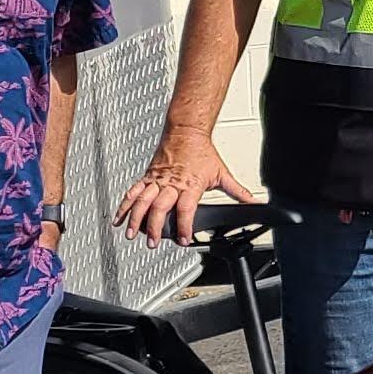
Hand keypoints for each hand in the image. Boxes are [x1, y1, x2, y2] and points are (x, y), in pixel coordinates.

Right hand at [117, 131, 259, 242]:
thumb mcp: (222, 173)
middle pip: (159, 207)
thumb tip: (253, 202)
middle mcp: (171, 183)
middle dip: (154, 227)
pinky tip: (119, 218)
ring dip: (135, 219)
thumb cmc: (202, 151)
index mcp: (189, 184)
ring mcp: (157, 180)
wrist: (186, 130)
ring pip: (142, 201)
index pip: (185, 209)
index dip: (183, 225)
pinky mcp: (147, 176)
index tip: (183, 239)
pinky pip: (133, 192)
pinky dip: (125, 205)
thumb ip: (237, 192)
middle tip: (152, 242)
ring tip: (131, 234)